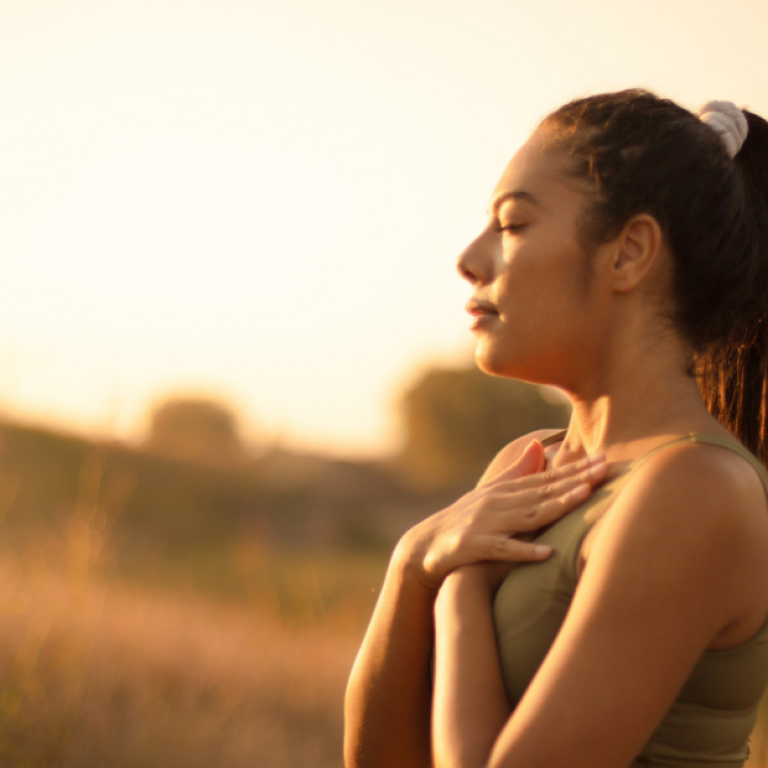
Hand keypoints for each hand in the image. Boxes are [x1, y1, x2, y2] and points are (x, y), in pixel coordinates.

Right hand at [398, 439, 606, 590]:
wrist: (425, 545)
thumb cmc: (464, 520)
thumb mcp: (491, 494)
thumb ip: (517, 472)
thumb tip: (539, 445)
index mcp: (505, 490)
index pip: (546, 478)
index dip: (576, 470)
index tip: (604, 460)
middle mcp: (498, 502)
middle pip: (543, 491)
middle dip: (576, 480)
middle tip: (606, 470)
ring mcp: (487, 524)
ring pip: (528, 514)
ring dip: (557, 505)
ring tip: (584, 497)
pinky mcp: (474, 547)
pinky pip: (503, 549)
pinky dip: (524, 551)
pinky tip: (546, 552)